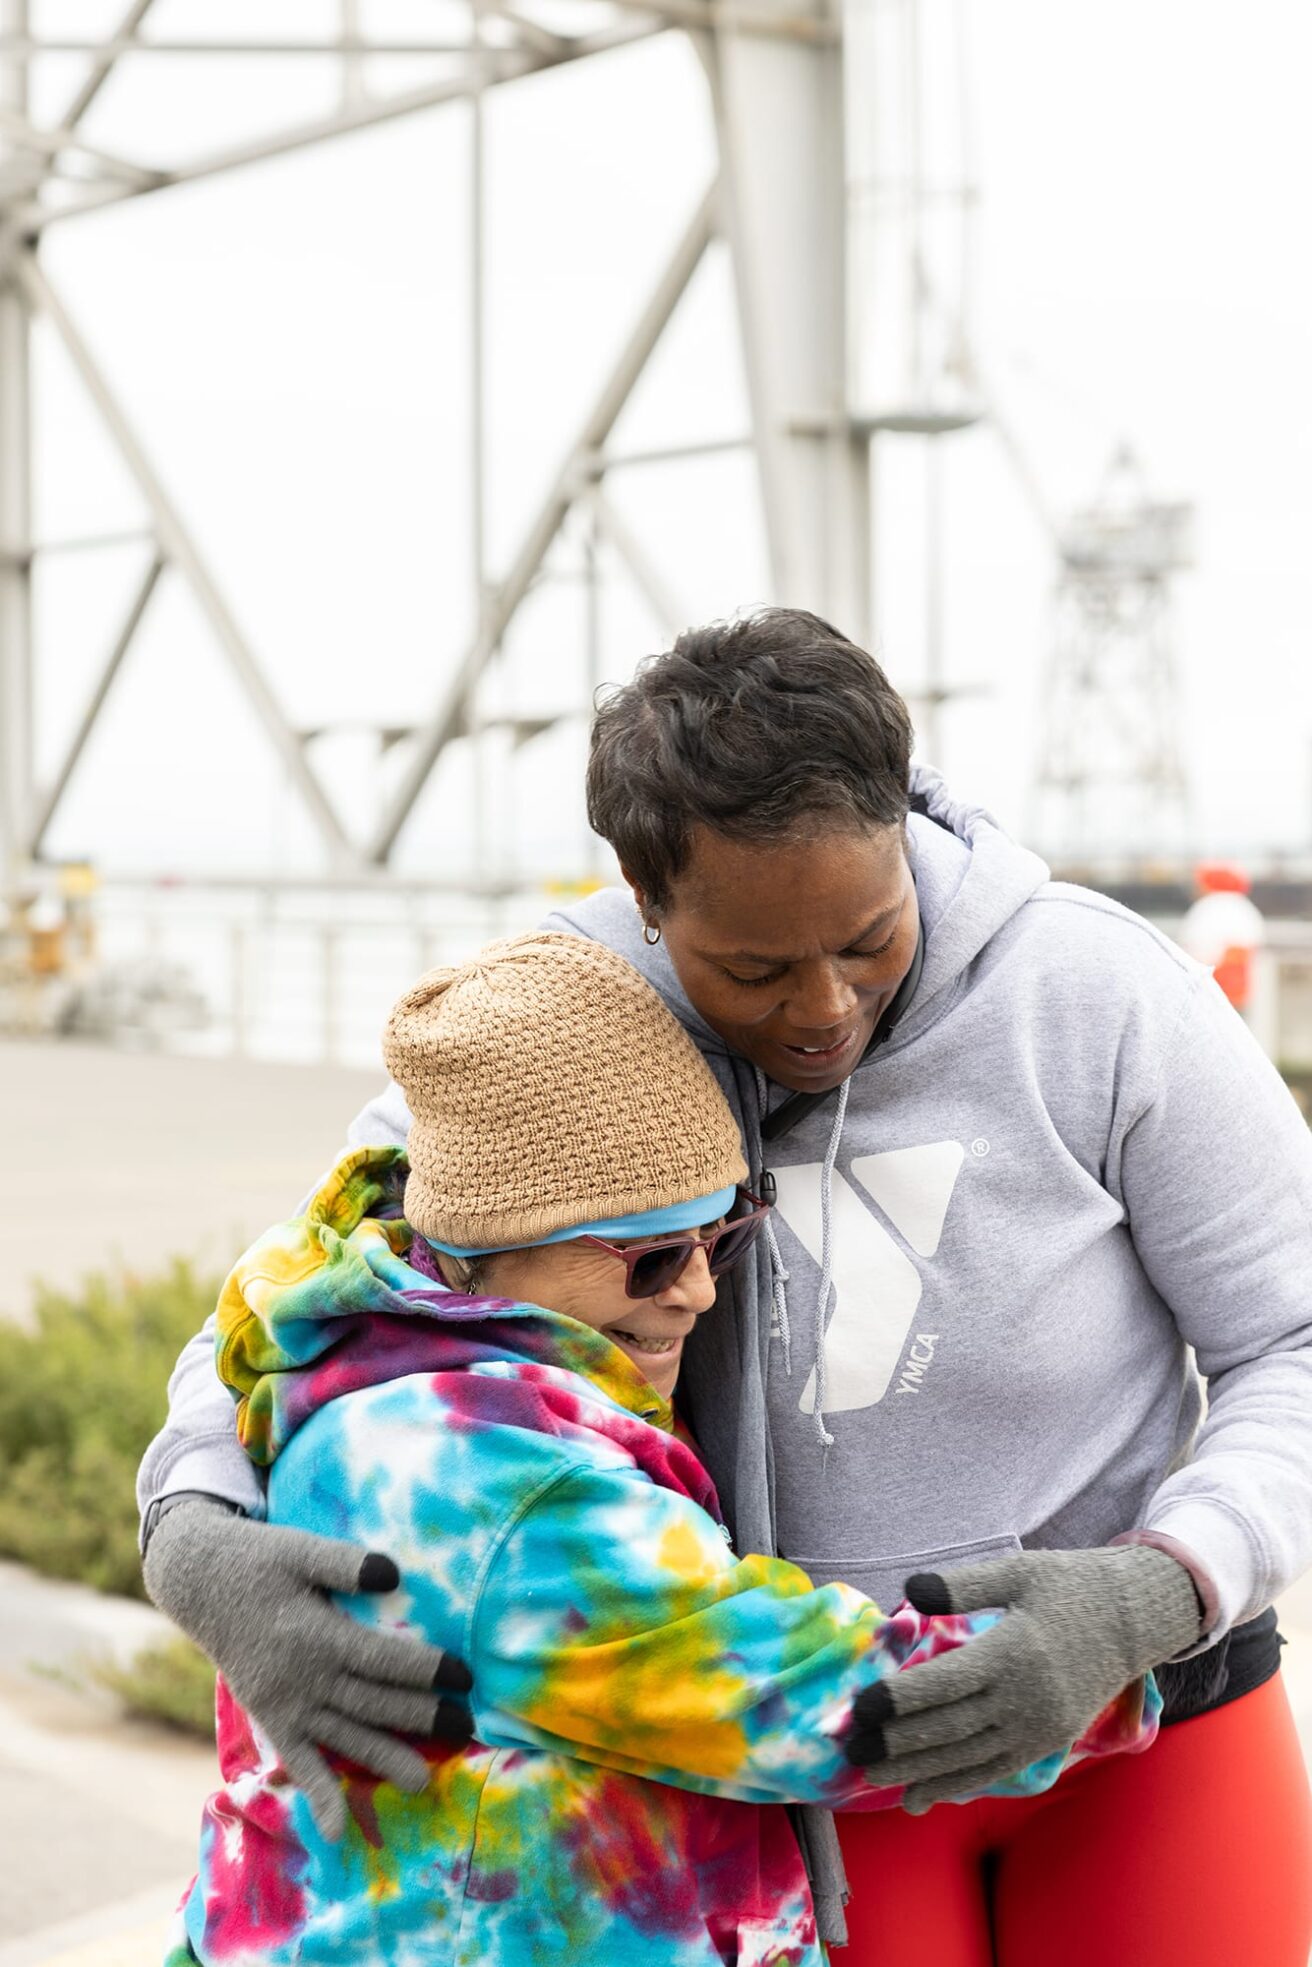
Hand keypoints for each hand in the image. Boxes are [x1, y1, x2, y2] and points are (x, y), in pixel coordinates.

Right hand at [143, 1499, 473, 1839]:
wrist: (199, 1582)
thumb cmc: (259, 1560)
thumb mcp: (300, 1549)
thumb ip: (345, 1563)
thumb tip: (393, 1574)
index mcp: (316, 1634)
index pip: (382, 1660)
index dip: (425, 1669)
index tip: (465, 1676)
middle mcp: (303, 1677)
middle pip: (371, 1703)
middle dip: (421, 1717)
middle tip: (467, 1727)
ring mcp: (285, 1703)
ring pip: (344, 1736)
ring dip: (383, 1759)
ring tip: (422, 1782)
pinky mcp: (270, 1717)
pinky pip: (296, 1761)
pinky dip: (317, 1795)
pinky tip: (336, 1831)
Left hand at [844, 1545, 1202, 1811]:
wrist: (1134, 1620)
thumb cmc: (1069, 1586)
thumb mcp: (1018, 1571)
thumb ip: (963, 1584)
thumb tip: (911, 1590)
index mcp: (1012, 1651)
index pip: (944, 1684)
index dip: (899, 1699)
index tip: (859, 1707)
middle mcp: (1025, 1697)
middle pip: (949, 1728)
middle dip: (896, 1742)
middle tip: (851, 1749)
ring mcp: (1038, 1727)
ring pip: (968, 1757)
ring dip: (918, 1771)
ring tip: (873, 1778)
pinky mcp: (1047, 1742)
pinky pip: (995, 1770)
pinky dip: (957, 1786)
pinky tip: (922, 1795)